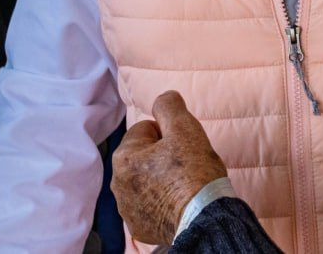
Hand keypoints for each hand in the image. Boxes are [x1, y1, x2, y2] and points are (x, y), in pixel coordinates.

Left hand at [112, 91, 227, 244]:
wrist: (204, 216)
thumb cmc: (194, 171)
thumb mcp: (184, 127)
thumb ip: (169, 105)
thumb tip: (164, 96)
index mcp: (124, 157)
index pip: (145, 129)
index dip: (168, 132)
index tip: (183, 145)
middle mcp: (118, 184)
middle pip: (144, 155)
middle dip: (162, 156)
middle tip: (186, 163)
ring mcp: (127, 208)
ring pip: (146, 180)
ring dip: (161, 178)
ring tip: (184, 183)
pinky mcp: (139, 226)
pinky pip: (149, 204)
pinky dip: (161, 201)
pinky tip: (178, 201)